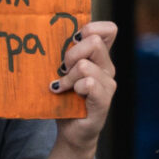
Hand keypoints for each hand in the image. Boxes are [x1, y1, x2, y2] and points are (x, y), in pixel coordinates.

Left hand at [50, 22, 117, 152]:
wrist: (71, 130)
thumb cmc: (65, 98)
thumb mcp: (63, 70)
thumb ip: (64, 53)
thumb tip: (49, 33)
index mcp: (100, 57)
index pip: (109, 30)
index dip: (92, 28)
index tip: (75, 40)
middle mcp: (107, 68)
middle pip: (94, 42)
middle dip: (72, 53)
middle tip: (63, 68)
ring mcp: (108, 84)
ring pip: (85, 65)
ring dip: (67, 77)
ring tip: (61, 86)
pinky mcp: (104, 101)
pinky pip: (89, 84)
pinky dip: (73, 88)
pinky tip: (66, 94)